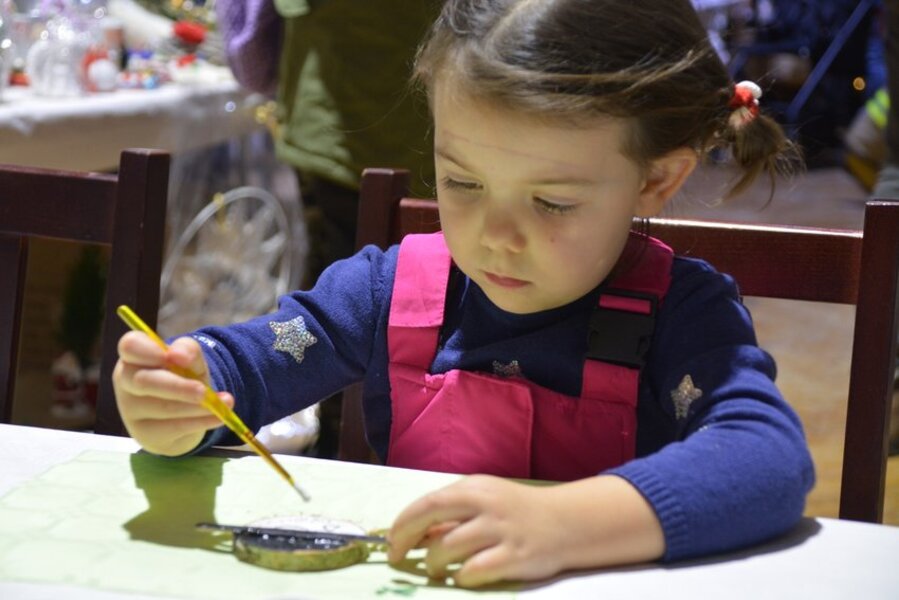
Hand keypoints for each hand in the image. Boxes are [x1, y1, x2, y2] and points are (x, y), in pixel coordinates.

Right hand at [112, 331, 232, 455]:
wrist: (181, 416)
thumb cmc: (181, 378)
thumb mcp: (190, 361)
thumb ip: (188, 350)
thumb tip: (179, 355)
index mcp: (134, 355)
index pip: (130, 346)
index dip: (148, 351)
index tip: (172, 356)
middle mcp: (126, 381)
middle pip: (143, 381)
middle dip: (177, 386)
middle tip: (203, 391)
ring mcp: (131, 410)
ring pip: (163, 408)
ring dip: (196, 407)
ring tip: (224, 403)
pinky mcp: (145, 433)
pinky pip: (175, 427)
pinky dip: (201, 421)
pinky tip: (218, 416)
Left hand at [386, 474, 664, 587]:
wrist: (566, 522)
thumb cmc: (516, 512)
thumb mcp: (485, 501)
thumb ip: (454, 513)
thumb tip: (415, 534)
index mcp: (474, 488)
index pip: (427, 502)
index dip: (403, 523)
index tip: (392, 541)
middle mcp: (485, 504)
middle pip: (430, 517)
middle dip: (406, 540)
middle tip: (398, 558)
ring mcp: (500, 530)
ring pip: (446, 548)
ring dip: (435, 564)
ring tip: (440, 570)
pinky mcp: (513, 557)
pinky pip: (472, 571)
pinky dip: (461, 577)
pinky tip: (465, 576)